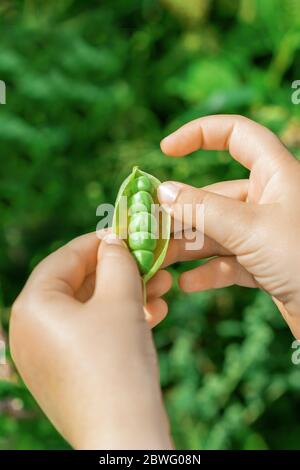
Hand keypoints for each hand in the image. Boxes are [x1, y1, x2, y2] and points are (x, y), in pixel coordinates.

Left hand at [9, 232, 172, 448]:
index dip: (100, 241)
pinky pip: (91, 335)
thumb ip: (117, 261)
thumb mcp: (120, 298)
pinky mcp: (65, 372)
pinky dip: (119, 321)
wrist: (123, 437)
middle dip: (120, 272)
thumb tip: (114, 241)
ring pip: (89, 311)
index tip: (128, 233)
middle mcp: (30, 330)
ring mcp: (46, 354)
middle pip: (79, 285)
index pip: (65, 258)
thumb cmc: (117, 360)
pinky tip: (155, 313)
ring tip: (162, 286)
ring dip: (126, 296)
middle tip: (151, 261)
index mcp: (32, 306)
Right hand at [157, 114, 299, 337]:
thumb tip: (163, 192)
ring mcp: (266, 233)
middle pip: (215, 195)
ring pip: (218, 232)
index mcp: (275, 173)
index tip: (166, 150)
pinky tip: (188, 283)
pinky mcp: (265, 264)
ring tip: (159, 260)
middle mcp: (269, 199)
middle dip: (181, 213)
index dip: (199, 134)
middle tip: (148, 229)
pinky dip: (209, 272)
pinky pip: (230, 262)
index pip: (236, 134)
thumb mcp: (249, 228)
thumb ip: (202, 208)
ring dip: (188, 246)